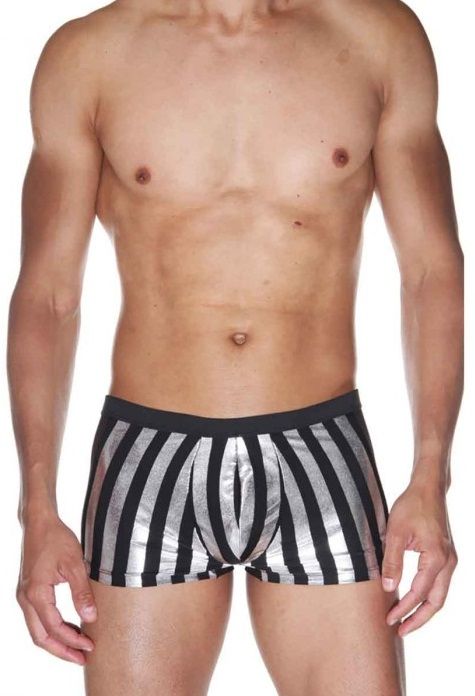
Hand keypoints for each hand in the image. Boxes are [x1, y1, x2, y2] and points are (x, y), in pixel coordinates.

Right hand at [16, 513, 96, 664]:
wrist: (39, 522)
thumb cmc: (57, 538)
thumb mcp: (75, 563)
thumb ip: (82, 592)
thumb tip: (90, 618)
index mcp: (36, 593)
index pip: (54, 628)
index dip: (73, 640)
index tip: (91, 646)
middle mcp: (25, 598)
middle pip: (40, 637)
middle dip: (62, 650)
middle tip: (83, 658)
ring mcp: (24, 595)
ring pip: (37, 630)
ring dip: (56, 641)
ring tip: (78, 647)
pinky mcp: (28, 591)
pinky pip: (37, 618)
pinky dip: (52, 628)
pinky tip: (70, 627)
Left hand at [381, 481, 457, 636]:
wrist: (428, 488)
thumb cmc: (411, 506)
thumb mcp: (394, 532)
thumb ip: (391, 561)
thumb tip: (387, 588)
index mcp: (436, 557)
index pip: (419, 592)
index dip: (404, 608)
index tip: (389, 619)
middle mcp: (448, 561)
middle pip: (436, 602)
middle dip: (418, 619)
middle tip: (399, 631)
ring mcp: (450, 559)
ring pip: (440, 595)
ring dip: (424, 610)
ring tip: (405, 621)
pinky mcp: (446, 556)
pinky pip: (439, 584)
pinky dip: (427, 596)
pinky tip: (413, 600)